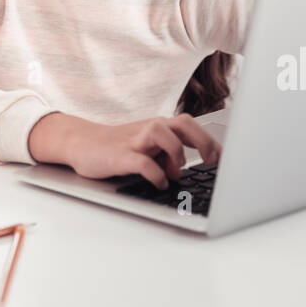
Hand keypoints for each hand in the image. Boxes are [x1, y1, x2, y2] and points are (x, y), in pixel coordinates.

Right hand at [30, 112, 219, 188]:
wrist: (82, 143)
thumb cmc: (118, 147)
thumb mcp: (146, 149)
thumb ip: (166, 156)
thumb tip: (183, 173)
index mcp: (158, 127)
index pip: (191, 125)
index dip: (210, 140)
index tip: (223, 159)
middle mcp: (149, 129)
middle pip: (184, 123)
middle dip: (203, 140)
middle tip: (211, 160)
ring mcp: (134, 140)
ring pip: (163, 132)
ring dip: (176, 153)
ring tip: (175, 171)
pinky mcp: (120, 155)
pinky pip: (143, 162)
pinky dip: (156, 174)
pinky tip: (159, 183)